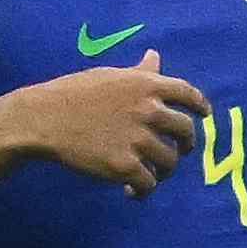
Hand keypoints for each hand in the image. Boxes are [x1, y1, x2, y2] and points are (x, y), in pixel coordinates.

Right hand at [8, 50, 205, 195]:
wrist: (42, 118)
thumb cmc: (72, 93)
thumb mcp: (110, 76)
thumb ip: (139, 73)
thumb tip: (155, 55)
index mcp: (147, 85)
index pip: (188, 94)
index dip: (200, 105)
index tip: (205, 115)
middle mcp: (149, 110)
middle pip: (186, 131)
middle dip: (186, 143)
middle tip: (180, 151)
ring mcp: (138, 139)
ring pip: (170, 160)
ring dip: (164, 170)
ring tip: (153, 174)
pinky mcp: (124, 165)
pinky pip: (148, 183)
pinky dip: (143, 191)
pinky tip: (132, 192)